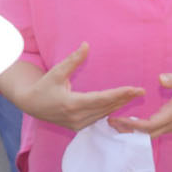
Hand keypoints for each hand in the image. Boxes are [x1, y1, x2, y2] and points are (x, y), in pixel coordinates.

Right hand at [13, 43, 145, 130]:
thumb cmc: (43, 86)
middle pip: (106, 108)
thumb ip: (73, 60)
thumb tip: (86, 45)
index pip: (102, 99)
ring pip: (104, 115)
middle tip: (141, 91)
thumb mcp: (56, 72)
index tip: (134, 89)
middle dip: (124, 99)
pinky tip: (121, 105)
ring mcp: (77, 125)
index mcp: (71, 104)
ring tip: (134, 96)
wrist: (30, 105)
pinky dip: (110, 111)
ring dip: (119, 105)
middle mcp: (76, 117)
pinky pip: (98, 119)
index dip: (119, 94)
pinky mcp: (78, 127)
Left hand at [111, 72, 171, 136]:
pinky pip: (153, 131)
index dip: (131, 125)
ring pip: (149, 134)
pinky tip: (129, 123)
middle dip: (127, 130)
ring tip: (114, 124)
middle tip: (108, 123)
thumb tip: (160, 78)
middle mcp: (171, 124)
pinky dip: (140, 130)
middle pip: (145, 134)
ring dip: (132, 131)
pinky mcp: (171, 124)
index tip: (116, 119)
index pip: (148, 125)